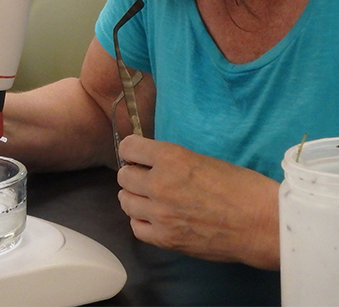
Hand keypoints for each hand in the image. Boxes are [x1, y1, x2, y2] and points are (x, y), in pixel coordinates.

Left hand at [116, 135, 279, 269]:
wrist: (262, 223)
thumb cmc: (240, 186)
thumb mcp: (201, 159)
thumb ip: (171, 161)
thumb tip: (151, 163)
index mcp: (170, 158)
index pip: (129, 147)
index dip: (132, 150)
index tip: (138, 155)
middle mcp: (159, 184)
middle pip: (124, 176)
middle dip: (133, 174)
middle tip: (147, 177)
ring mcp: (160, 214)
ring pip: (125, 201)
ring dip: (135, 197)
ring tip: (150, 198)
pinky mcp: (166, 239)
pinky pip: (136, 228)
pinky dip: (142, 221)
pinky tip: (155, 218)